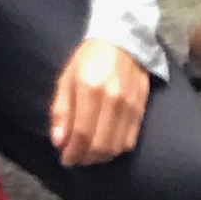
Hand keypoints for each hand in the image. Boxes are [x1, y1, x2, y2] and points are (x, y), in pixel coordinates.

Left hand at [47, 38, 146, 167]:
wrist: (123, 41)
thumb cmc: (89, 58)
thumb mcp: (66, 78)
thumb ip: (61, 111)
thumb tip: (59, 141)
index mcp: (89, 89)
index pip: (81, 133)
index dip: (73, 152)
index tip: (66, 159)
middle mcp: (112, 99)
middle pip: (100, 144)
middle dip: (85, 158)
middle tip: (76, 159)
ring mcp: (129, 105)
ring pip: (115, 147)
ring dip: (100, 158)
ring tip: (89, 155)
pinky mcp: (141, 109)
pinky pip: (129, 141)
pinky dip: (116, 150)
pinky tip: (106, 147)